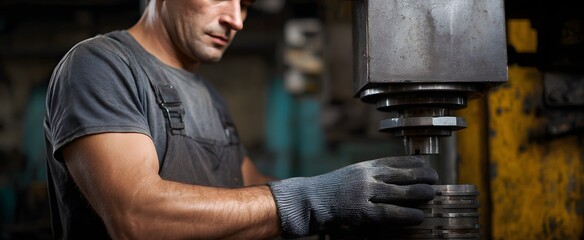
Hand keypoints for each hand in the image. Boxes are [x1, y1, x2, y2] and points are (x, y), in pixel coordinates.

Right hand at [267, 156, 437, 237]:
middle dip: (422, 177)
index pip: (395, 160)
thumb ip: (371, 173)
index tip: (426, 165)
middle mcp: (367, 177)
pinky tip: (418, 216)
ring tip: (432, 194)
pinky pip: (390, 213)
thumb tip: (397, 177)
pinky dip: (407, 214)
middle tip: (435, 180)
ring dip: (420, 193)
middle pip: (401, 175)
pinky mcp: (363, 213)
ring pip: (400, 192)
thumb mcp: (352, 173)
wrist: (310, 200)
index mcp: (365, 166)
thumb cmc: (332, 189)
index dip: (414, 163)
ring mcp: (365, 194)